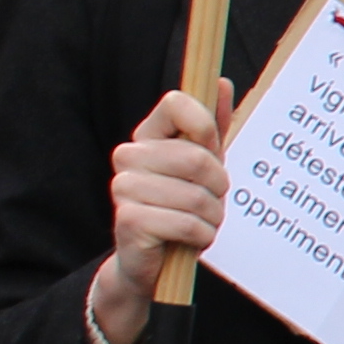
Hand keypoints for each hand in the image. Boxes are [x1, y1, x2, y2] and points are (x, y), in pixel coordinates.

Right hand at [85, 80, 236, 343]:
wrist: (154, 260)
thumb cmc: (183, 206)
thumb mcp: (205, 166)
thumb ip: (212, 127)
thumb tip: (220, 82)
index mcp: (148, 136)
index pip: (177, 104)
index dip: (205, 127)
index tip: (212, 150)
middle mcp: (128, 156)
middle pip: (197, 158)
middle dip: (218, 187)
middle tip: (211, 201)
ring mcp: (123, 188)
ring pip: (196, 196)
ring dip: (212, 217)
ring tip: (200, 222)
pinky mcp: (128, 221)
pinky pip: (187, 224)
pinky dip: (201, 236)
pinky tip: (190, 239)